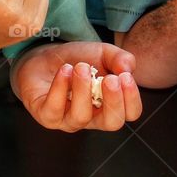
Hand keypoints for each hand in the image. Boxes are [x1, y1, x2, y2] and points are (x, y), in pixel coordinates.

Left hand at [13, 42, 141, 131]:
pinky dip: (60, 87)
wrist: (45, 58)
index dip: (131, 99)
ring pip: (81, 116)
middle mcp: (92, 117)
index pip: (130, 113)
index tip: (125, 77)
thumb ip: (120, 59)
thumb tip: (128, 70)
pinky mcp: (46, 116)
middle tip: (110, 79)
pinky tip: (64, 70)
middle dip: (113, 101)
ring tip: (80, 67)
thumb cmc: (78, 60)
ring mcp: (68, 120)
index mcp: (110, 104)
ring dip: (83, 89)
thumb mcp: (103, 53)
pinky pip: (54, 108)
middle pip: (111, 123)